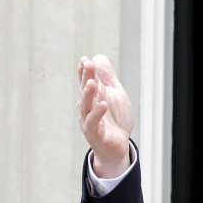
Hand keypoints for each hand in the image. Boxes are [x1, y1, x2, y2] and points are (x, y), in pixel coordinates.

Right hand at [76, 54, 133, 176]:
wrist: (118, 144)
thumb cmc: (115, 118)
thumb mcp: (115, 94)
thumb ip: (107, 77)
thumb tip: (98, 57)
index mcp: (92, 96)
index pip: (86, 80)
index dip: (84, 70)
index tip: (85, 59)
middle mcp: (87, 106)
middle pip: (85, 90)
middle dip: (86, 77)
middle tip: (87, 64)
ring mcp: (89, 120)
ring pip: (86, 105)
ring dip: (88, 94)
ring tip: (92, 83)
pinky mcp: (94, 133)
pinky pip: (93, 122)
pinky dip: (97, 113)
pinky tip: (102, 104)